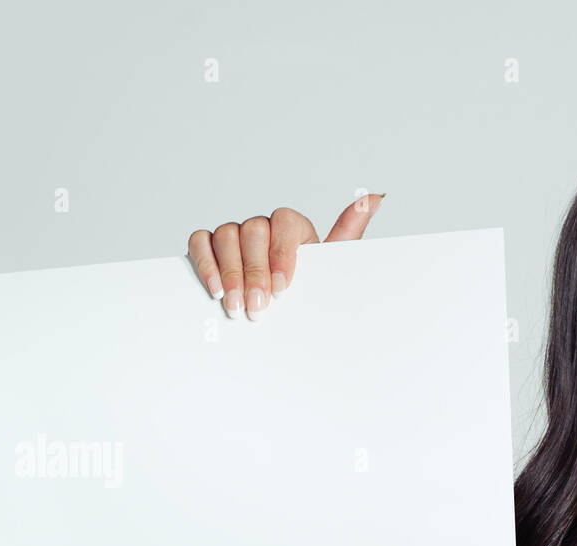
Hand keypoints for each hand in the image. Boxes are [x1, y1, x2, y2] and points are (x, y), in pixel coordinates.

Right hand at [185, 193, 385, 320]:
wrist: (285, 318)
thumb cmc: (308, 291)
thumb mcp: (330, 269)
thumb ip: (348, 234)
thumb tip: (376, 197)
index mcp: (292, 228)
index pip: (283, 222)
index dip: (281, 253)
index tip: (283, 288)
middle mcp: (262, 227)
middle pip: (252, 230)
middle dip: (254, 272)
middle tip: (259, 308)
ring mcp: (234, 234)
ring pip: (225, 236)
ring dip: (230, 273)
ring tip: (237, 307)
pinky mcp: (209, 246)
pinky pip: (200, 242)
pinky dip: (206, 263)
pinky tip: (215, 290)